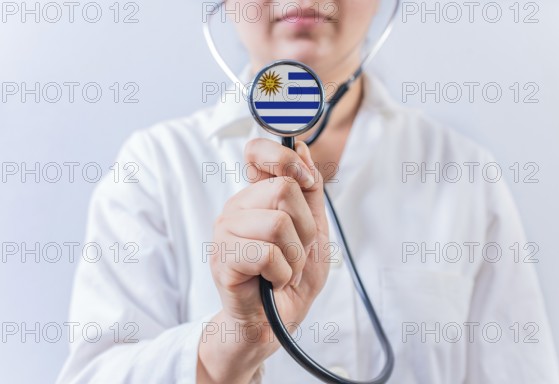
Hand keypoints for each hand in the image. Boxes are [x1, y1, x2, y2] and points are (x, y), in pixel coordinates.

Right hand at [197, 138, 330, 383]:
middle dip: (306, 228)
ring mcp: (226, 232)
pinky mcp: (223, 259)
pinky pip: (267, 253)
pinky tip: (272, 281)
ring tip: (284, 270)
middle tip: (296, 252)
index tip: (305, 182)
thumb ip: (310, 190)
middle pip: (283, 189)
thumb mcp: (314, 229)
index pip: (257, 151)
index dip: (285, 157)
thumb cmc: (290, 277)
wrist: (273, 324)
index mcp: (256, 197)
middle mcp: (237, 208)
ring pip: (278, 222)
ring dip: (295, 255)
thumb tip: (304, 149)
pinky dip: (282, 273)